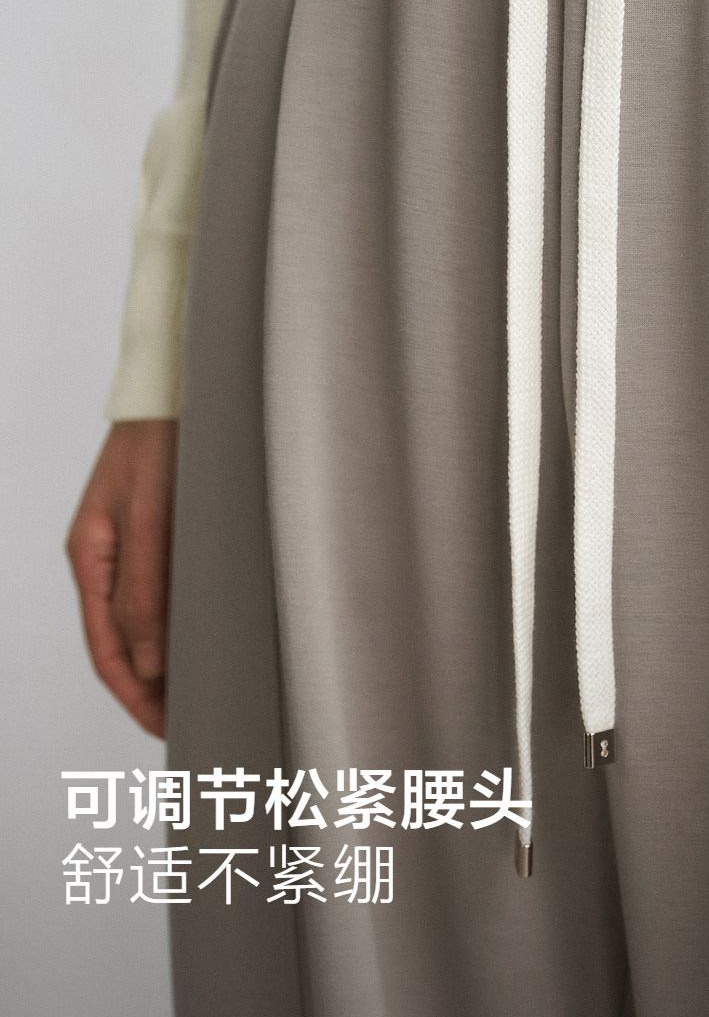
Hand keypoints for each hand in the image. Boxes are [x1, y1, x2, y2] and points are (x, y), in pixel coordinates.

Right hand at [66, 419, 177, 738]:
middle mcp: (108, 558)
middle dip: (152, 687)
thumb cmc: (161, 443)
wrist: (177, 389)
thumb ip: (146, 589)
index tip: (164, 727)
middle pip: (123, 641)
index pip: (106, 649)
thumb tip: (147, 664)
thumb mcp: (151, 518)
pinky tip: (209, 636)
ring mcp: (135, 545)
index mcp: (90, 559)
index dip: (134, 694)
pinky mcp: (165, 531)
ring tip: (203, 690)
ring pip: (147, 619)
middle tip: (190, 721)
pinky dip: (183, 622)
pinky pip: (168, 591)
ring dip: (169, 657)